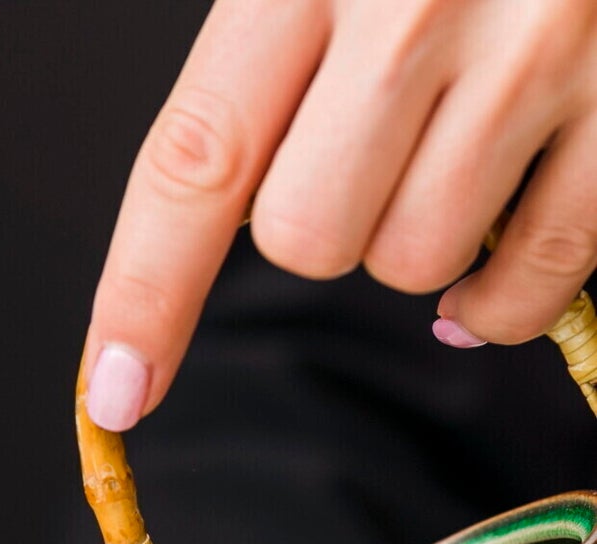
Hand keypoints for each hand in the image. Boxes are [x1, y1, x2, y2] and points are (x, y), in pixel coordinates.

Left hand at [84, 0, 596, 431]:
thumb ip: (265, 66)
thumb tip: (208, 232)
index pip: (196, 162)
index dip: (145, 295)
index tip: (117, 389)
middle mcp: (420, 1)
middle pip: (306, 239)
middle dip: (324, 225)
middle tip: (374, 144)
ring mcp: (541, 48)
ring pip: (413, 264)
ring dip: (420, 236)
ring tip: (462, 141)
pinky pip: (532, 277)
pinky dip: (505, 291)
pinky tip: (506, 224)